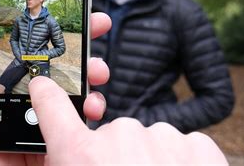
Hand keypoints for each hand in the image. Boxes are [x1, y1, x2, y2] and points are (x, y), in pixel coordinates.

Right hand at [30, 76, 227, 164]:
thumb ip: (70, 164)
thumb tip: (73, 158)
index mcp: (81, 156)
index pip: (52, 108)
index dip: (47, 95)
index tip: (44, 85)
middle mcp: (120, 137)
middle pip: (112, 137)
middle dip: (117, 159)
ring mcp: (163, 138)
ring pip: (150, 143)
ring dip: (151, 163)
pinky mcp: (199, 146)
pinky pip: (183, 147)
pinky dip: (182, 164)